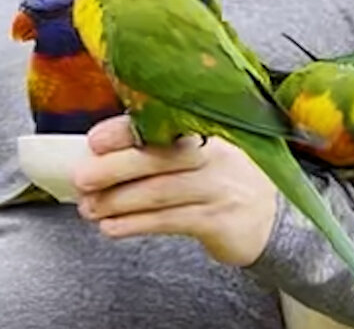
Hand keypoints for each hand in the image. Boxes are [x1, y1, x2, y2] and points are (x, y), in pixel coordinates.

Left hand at [70, 115, 278, 266]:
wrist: (272, 219)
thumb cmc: (222, 181)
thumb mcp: (202, 155)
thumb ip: (163, 148)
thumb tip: (100, 153)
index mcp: (207, 130)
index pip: (162, 125)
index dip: (126, 132)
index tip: (95, 140)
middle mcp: (215, 155)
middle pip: (159, 159)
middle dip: (115, 169)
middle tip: (82, 179)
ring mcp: (219, 189)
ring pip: (160, 193)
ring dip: (118, 202)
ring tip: (89, 208)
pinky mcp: (218, 221)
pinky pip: (169, 221)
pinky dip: (136, 224)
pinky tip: (112, 227)